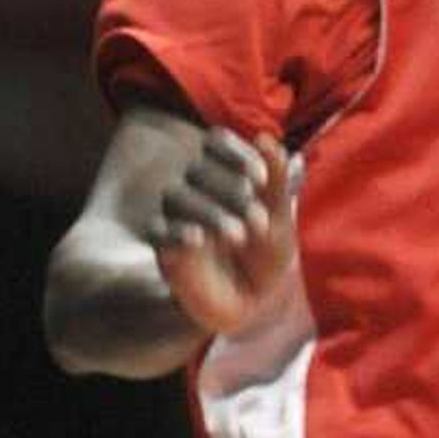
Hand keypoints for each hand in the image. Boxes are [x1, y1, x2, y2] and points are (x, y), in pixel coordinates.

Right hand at [149, 129, 295, 337]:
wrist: (257, 300)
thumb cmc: (269, 250)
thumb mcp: (280, 214)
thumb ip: (277, 177)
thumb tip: (266, 137)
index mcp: (226, 172)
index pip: (216, 142)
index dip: (235, 154)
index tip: (261, 180)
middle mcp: (197, 189)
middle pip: (198, 170)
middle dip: (231, 190)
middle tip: (259, 220)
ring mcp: (178, 218)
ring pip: (177, 197)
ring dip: (210, 212)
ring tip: (239, 236)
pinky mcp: (165, 248)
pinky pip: (158, 232)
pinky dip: (178, 232)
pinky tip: (200, 240)